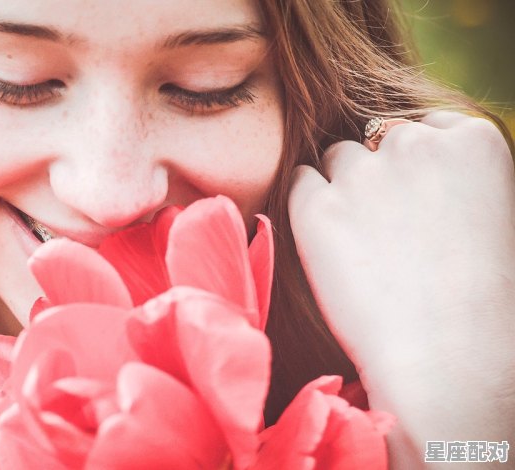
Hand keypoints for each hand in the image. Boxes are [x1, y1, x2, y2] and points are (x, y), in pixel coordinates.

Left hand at [288, 111, 514, 465]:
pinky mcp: (313, 206)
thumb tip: (400, 162)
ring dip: (340, 186)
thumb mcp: (486, 214)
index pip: (426, 126)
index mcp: (475, 139)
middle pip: (377, 138)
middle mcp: (415, 142)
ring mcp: (361, 173)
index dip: (416, 169)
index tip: (419, 208)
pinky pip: (299, 180)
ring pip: (336, 157)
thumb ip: (447, 175)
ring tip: (359, 243)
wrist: (447, 357)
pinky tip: (328, 242)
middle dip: (377, 173)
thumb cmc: (477, 300)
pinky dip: (308, 205)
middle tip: (386, 231)